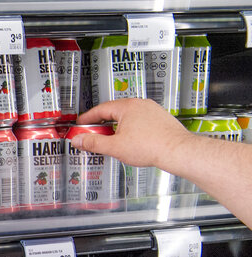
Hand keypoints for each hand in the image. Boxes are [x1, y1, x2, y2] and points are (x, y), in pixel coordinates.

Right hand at [72, 98, 190, 169]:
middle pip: (113, 112)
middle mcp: (140, 104)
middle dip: (101, 124)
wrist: (178, 151)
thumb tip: (79, 140)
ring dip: (116, 127)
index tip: (81, 125)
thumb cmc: (152, 146)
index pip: (100, 109)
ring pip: (127, 117)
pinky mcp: (160, 119)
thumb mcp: (114, 147)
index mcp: (127, 106)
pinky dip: (130, 129)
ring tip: (112, 141)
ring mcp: (152, 111)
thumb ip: (93, 143)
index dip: (87, 119)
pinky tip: (130, 141)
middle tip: (93, 135)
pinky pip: (139, 121)